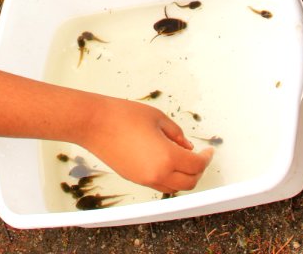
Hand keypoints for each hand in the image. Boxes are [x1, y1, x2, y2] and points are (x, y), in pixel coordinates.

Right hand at [84, 98, 213, 193]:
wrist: (94, 123)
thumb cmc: (122, 115)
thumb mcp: (157, 117)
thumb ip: (176, 134)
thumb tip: (186, 147)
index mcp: (166, 158)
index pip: (196, 165)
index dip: (206, 158)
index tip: (209, 151)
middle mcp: (157, 174)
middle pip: (188, 182)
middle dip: (198, 171)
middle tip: (200, 157)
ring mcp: (144, 179)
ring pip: (174, 187)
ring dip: (184, 176)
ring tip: (183, 158)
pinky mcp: (134, 178)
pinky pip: (159, 184)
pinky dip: (169, 177)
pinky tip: (167, 161)